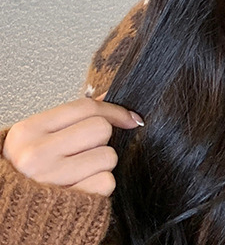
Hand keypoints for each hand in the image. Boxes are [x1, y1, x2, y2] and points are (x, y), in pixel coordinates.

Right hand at [2, 94, 143, 195]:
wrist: (5, 213)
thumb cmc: (26, 171)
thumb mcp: (38, 136)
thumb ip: (71, 117)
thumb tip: (108, 96)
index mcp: (28, 131)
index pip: (85, 107)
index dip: (114, 109)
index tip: (127, 117)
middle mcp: (35, 155)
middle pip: (101, 128)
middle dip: (102, 139)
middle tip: (85, 151)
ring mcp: (50, 180)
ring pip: (108, 156)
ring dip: (102, 164)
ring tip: (79, 171)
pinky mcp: (67, 204)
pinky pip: (107, 182)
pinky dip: (100, 185)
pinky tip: (82, 187)